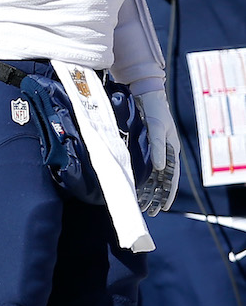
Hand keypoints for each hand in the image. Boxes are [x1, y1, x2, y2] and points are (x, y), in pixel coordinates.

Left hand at [136, 89, 180, 214]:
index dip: (168, 193)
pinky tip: (133, 187)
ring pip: (151, 176)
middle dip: (156, 196)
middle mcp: (162, 153)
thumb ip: (157, 147)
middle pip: (161, 180)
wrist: (143, 94)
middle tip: (149, 212)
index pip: (171, 177)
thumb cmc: (154, 111)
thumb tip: (158, 168)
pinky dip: (139, 178)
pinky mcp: (141, 146)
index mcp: (171, 150)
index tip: (165, 207)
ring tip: (141, 205)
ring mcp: (152, 151)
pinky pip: (141, 167)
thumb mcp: (157, 128)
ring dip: (147, 190)